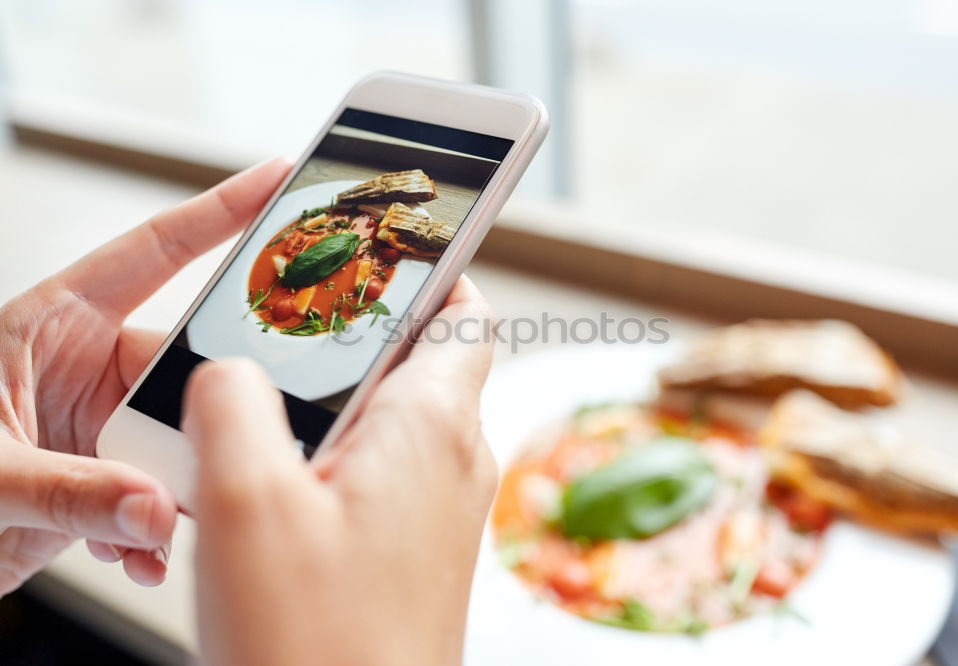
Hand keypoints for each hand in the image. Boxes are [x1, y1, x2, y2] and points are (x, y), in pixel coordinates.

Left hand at [0, 159, 289, 592]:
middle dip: (204, 414)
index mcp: (53, 324)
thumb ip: (70, 490)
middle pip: (183, 367)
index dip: (219, 211)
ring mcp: (98, 423)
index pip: (152, 253)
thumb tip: (154, 508)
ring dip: (180, 488)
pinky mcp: (104, 478)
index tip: (277, 180)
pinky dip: (156, 531)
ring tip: (158, 527)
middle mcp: (86, 367)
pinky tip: (138, 555)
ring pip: (180, 438)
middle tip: (222, 448)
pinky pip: (159, 493)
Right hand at [184, 276, 497, 665]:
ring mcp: (443, 509)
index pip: (462, 314)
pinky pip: (390, 473)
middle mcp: (455, 461)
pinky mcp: (421, 549)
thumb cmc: (317, 645)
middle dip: (361, 336)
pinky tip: (285, 486)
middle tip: (292, 331)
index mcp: (431, 426)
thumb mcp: (245, 504)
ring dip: (342, 403)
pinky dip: (344, 456)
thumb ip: (235, 404)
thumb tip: (233, 369)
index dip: (432, 272)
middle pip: (424, 360)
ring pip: (401, 419)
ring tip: (272, 412)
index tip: (390, 247)